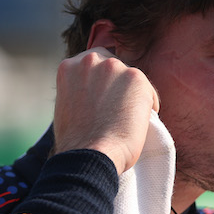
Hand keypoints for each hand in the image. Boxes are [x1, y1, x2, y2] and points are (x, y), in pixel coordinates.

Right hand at [53, 48, 158, 174]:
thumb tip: (93, 96)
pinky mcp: (135, 77)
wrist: (90, 153)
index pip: (93, 65)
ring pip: (131, 79)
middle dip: (117, 86)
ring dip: (132, 97)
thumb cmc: (76, 141)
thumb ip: (79, 92)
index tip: (105, 100)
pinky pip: (148, 91)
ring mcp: (113, 67)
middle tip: (119, 111)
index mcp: (69, 67)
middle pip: (114, 67)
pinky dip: (147, 107)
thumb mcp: (66, 106)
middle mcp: (90, 60)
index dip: (101, 83)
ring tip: (127, 121)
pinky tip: (137, 125)